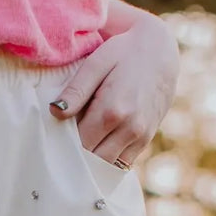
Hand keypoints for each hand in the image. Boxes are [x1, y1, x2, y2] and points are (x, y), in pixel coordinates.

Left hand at [48, 14, 179, 167]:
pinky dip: (107, 157)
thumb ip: (76, 90)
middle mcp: (129, 129)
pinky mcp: (146, 140)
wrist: (161, 51)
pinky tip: (98, 144)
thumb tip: (55, 112)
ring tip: (80, 143)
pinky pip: (122, 162)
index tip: (54, 138)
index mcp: (112, 111)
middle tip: (64, 143)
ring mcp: (140, 137)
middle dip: (77, 155)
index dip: (64, 143)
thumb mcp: (97, 63)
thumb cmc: (124, 52)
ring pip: (107, 165)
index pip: (79, 144)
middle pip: (93, 159)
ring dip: (92, 159)